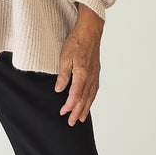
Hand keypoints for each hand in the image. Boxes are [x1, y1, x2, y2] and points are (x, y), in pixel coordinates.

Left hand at [54, 4, 103, 126]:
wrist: (90, 31)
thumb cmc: (76, 42)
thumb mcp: (65, 58)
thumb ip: (63, 76)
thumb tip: (59, 90)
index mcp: (82, 74)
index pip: (75, 96)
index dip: (69, 106)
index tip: (62, 113)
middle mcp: (90, 77)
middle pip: (84, 99)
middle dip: (77, 112)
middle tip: (71, 123)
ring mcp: (95, 75)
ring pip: (91, 96)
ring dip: (85, 108)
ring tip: (80, 118)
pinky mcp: (96, 71)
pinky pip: (94, 89)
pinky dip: (91, 98)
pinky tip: (88, 101)